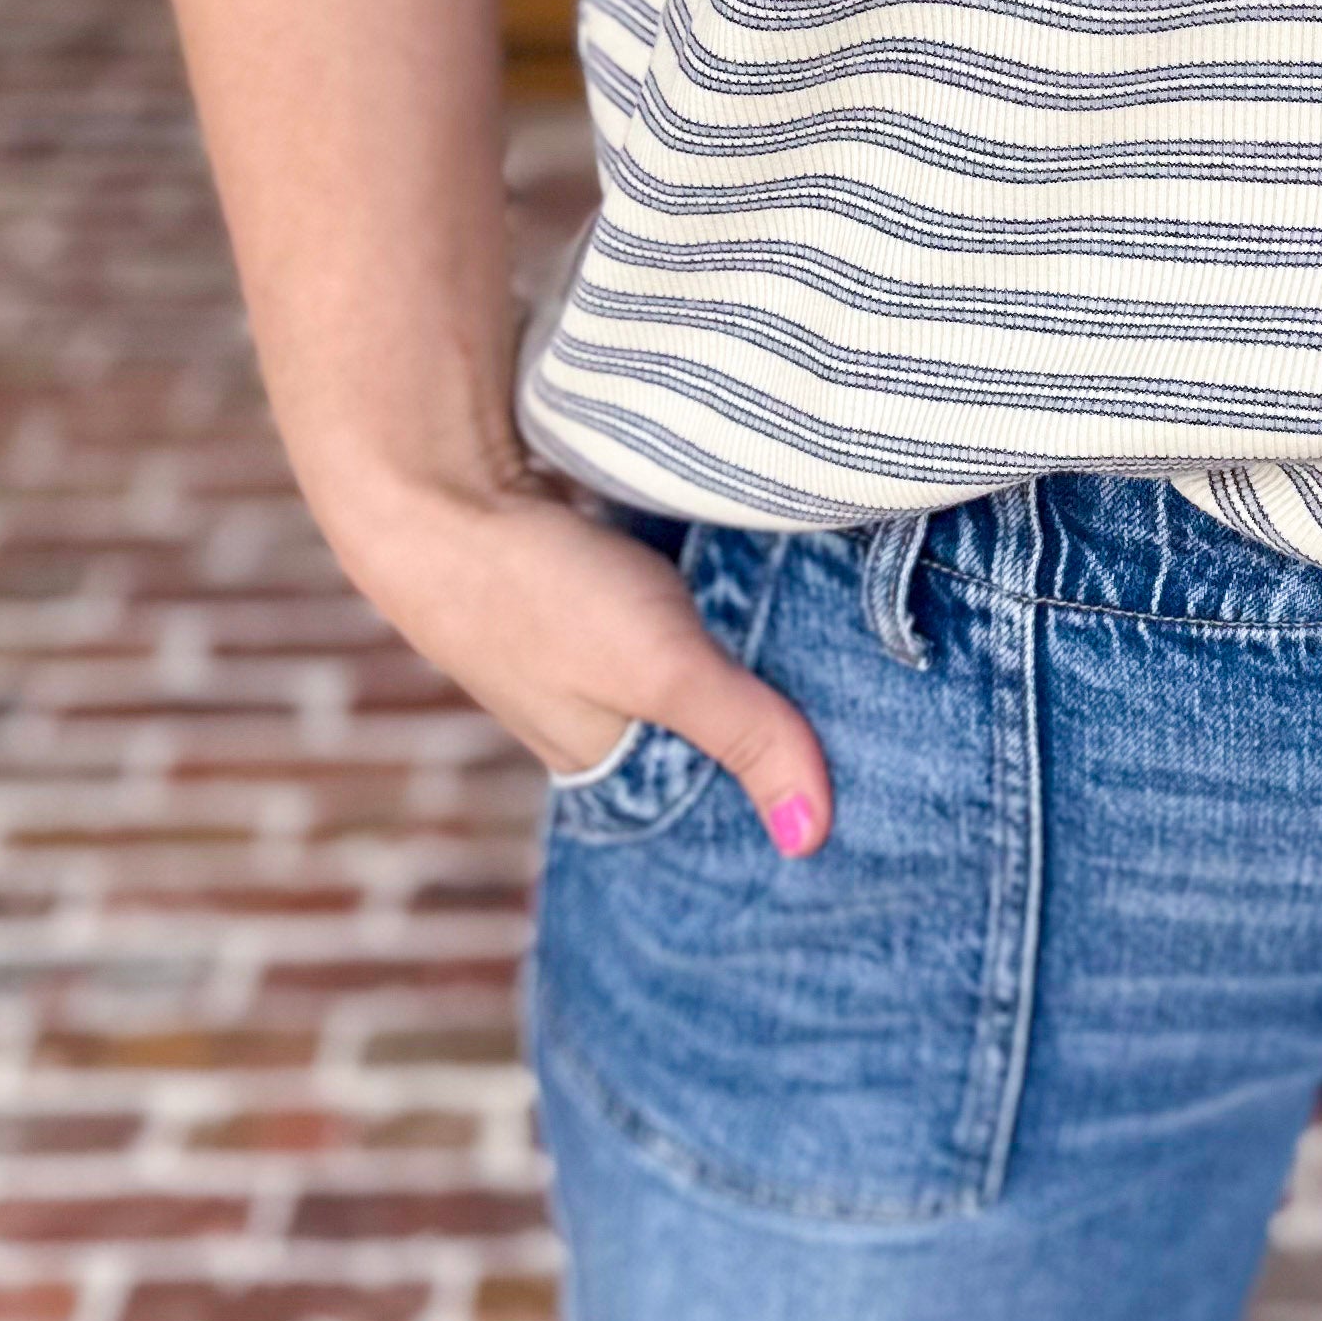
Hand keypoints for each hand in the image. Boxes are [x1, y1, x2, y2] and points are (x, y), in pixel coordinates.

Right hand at [325, 467, 832, 854]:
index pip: (719, 792)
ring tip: (854, 633)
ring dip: (758, 637)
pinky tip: (783, 568)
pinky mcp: (598, 576)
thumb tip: (812, 837)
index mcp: (604, 761)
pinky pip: (684, 596)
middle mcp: (599, 710)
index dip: (788, 775)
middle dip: (787, 705)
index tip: (878, 768)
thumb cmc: (536, 591)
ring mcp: (595, 642)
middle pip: (717, 718)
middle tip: (884, 692)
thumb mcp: (660, 669)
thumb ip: (745, 734)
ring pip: (703, 653)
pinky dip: (725, 586)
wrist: (436, 483)